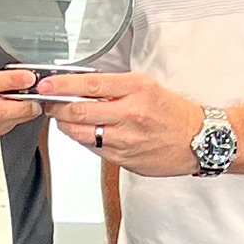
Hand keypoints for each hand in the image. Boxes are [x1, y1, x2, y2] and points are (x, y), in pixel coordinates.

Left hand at [37, 72, 202, 176]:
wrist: (198, 140)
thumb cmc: (171, 110)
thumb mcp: (145, 85)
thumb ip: (113, 85)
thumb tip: (80, 84)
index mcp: (135, 89)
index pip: (89, 84)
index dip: (62, 85)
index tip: (45, 85)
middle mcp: (130, 114)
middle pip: (79, 110)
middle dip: (56, 106)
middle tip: (48, 101)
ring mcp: (126, 140)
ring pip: (81, 132)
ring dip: (65, 124)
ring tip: (62, 116)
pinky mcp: (125, 159)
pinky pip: (93, 149)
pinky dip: (83, 138)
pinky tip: (84, 131)